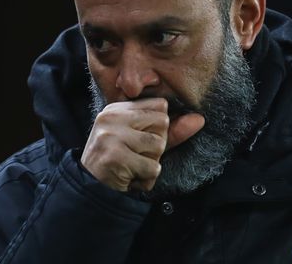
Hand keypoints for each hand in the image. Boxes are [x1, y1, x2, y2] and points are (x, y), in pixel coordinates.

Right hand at [80, 98, 204, 191]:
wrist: (91, 186)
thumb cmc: (121, 161)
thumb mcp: (143, 141)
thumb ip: (171, 130)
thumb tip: (200, 119)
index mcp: (118, 108)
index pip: (160, 106)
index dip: (159, 127)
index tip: (141, 140)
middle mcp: (113, 117)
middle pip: (162, 123)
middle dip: (157, 145)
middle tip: (136, 155)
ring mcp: (112, 136)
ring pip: (159, 145)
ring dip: (152, 163)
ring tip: (133, 166)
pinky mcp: (115, 157)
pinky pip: (152, 168)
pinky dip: (147, 178)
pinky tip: (131, 177)